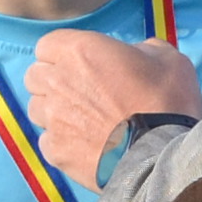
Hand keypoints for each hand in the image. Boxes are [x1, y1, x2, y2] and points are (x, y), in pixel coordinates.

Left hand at [24, 27, 201, 184]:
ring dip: (53, 111)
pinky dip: (60, 141)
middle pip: (35, 76)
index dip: (62, 54)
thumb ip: (142, 50)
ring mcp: (53, 118)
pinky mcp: (55, 151)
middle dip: (51, 81)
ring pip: (37, 109)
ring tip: (81, 121)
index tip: (79, 64)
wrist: (163, 155)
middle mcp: (58, 81)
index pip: (47, 45)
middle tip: (78, 92)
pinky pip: (47, 141)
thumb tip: (135, 54)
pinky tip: (84, 145)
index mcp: (79, 50)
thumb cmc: (167, 102)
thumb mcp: (167, 59)